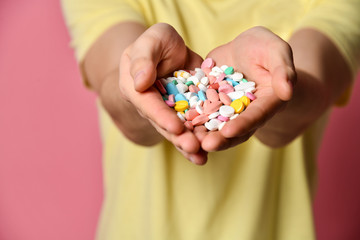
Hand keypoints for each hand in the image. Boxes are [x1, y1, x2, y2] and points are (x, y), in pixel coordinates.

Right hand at [119, 23, 207, 163]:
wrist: (170, 50)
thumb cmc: (157, 42)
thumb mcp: (151, 40)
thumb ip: (143, 59)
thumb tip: (139, 82)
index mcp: (137, 89)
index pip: (149, 105)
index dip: (161, 116)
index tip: (176, 127)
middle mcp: (152, 106)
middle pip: (165, 124)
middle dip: (179, 137)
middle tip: (194, 147)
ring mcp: (170, 112)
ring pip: (179, 130)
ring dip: (190, 145)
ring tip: (202, 157)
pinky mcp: (187, 111)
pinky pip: (193, 126)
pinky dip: (201, 138)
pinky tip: (209, 154)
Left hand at [196, 26, 295, 151]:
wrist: (243, 48)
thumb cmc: (264, 47)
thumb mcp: (276, 51)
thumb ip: (282, 70)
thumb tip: (287, 91)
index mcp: (266, 103)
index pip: (256, 116)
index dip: (243, 124)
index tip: (229, 132)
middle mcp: (246, 113)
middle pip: (234, 129)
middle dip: (220, 138)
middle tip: (205, 145)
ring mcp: (226, 111)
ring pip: (214, 126)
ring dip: (202, 135)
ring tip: (188, 140)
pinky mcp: (209, 105)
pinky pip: (199, 114)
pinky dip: (189, 120)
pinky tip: (176, 124)